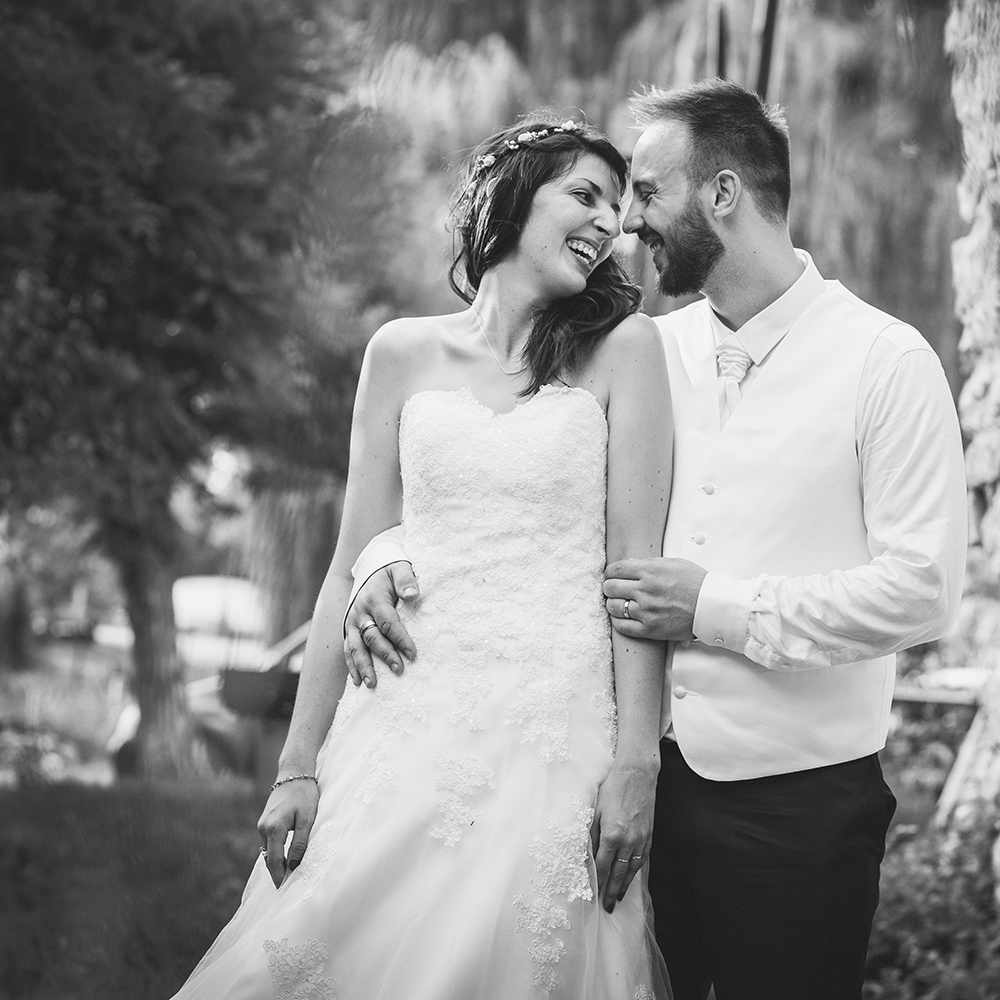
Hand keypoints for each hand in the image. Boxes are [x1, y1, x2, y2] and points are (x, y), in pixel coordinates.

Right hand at [257, 776, 319, 888]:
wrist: (294, 772)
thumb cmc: (304, 794)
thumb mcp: (307, 819)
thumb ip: (299, 842)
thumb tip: (293, 865)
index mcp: (273, 829)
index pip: (274, 861)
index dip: (279, 877)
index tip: (285, 891)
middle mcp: (263, 828)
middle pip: (269, 858)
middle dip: (277, 873)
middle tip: (287, 889)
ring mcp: (262, 825)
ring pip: (268, 851)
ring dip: (277, 863)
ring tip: (289, 876)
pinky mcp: (265, 822)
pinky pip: (269, 843)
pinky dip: (276, 852)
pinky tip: (285, 859)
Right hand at [343, 561, 419, 688]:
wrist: (369, 567)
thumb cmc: (389, 570)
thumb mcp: (399, 568)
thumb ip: (406, 580)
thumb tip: (412, 595)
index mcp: (374, 599)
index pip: (388, 623)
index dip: (400, 639)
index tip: (413, 654)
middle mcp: (360, 612)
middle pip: (372, 638)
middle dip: (385, 655)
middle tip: (399, 670)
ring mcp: (352, 622)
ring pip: (356, 647)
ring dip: (364, 666)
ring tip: (372, 684)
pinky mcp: (348, 629)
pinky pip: (348, 649)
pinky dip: (352, 665)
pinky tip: (357, 681)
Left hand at [590, 759, 657, 911]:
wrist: (638, 774)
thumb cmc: (612, 787)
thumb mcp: (595, 809)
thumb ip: (591, 834)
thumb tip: (585, 853)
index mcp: (611, 835)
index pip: (602, 866)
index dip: (597, 882)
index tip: (593, 895)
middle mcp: (628, 841)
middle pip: (618, 873)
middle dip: (611, 892)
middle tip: (606, 908)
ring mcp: (641, 839)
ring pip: (632, 869)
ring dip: (624, 885)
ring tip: (617, 898)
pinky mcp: (649, 834)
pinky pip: (642, 858)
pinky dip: (636, 871)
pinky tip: (631, 877)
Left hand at [603, 557, 707, 640]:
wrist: (712, 607)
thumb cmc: (695, 583)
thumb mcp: (674, 563)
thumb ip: (649, 563)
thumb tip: (628, 564)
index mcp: (650, 571)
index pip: (615, 570)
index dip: (610, 572)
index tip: (612, 575)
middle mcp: (645, 591)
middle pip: (610, 588)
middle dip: (610, 587)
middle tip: (614, 589)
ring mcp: (647, 611)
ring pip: (613, 607)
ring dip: (613, 604)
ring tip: (620, 603)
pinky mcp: (650, 630)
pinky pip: (622, 627)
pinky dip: (619, 621)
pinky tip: (624, 617)